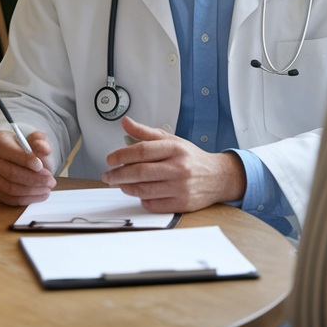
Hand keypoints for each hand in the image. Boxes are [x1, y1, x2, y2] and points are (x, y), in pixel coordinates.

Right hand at [0, 129, 56, 205]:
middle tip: (49, 180)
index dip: (23, 159)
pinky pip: (9, 199)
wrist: (27, 159)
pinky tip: (41, 194)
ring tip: (47, 187)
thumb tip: (42, 146)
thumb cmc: (31, 148)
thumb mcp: (39, 140)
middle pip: (8, 172)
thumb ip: (41, 141)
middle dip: (32, 178)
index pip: (6, 150)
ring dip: (31, 190)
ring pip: (9, 188)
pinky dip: (27, 199)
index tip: (39, 165)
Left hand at [101, 117, 245, 212]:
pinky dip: (141, 199)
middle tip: (107, 176)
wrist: (218, 177)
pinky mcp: (181, 204)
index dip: (121, 154)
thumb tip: (125, 122)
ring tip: (121, 184)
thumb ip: (146, 133)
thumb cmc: (192, 158)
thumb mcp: (172, 141)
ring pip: (143, 190)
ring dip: (126, 188)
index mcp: (175, 148)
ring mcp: (180, 187)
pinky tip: (140, 193)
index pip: (142, 150)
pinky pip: (152, 204)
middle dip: (117, 175)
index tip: (110, 159)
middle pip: (139, 172)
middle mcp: (179, 167)